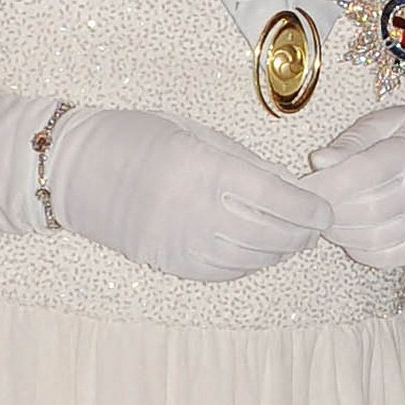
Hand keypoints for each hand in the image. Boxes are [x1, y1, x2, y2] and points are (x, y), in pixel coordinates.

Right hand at [50, 108, 331, 281]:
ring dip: (282, 249)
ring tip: (294, 235)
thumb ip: (244, 161)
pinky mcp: (174, 266)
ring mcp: (185, 247)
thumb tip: (290, 185)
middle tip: (316, 221)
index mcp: (206, 172)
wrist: (79, 171)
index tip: (325, 207)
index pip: (277, 200)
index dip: (309, 207)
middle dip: (303, 232)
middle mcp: (199, 215)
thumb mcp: (195, 132)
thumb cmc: (138, 136)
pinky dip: (253, 262)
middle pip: (272, 235)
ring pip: (254, 259)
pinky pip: (228, 272)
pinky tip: (261, 248)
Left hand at [302, 103, 404, 267]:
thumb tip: (318, 162)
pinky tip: (350, 236)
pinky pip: (391, 257)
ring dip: (342, 233)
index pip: (364, 174)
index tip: (305, 185)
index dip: (328, 183)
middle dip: (330, 211)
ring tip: (326, 219)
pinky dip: (363, 251)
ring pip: (377, 238)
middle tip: (310, 205)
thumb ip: (352, 141)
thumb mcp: (389, 121)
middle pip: (367, 210)